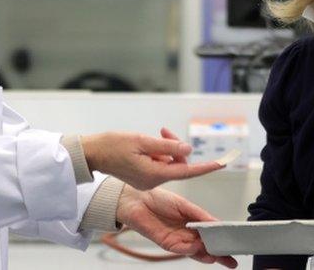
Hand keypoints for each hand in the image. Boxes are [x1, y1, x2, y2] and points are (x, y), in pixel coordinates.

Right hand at [83, 128, 224, 189]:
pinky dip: (160, 152)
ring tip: (156, 135)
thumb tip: (188, 150)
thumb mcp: (142, 141)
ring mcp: (148, 180)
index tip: (221, 164)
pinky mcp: (143, 176)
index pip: (187, 171)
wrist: (92, 153)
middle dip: (177, 148)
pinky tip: (149, 143)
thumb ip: (167, 146)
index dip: (205, 167)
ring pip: (170, 162)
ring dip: (167, 148)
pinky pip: (160, 163)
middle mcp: (153, 180)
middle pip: (178, 164)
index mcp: (154, 175)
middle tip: (164, 132)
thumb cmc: (112, 145)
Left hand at [116, 184, 237, 267]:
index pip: (211, 235)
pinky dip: (190, 250)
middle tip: (232, 261)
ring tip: (218, 256)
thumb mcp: (185, 205)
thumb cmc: (160, 199)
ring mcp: (177, 240)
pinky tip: (198, 247)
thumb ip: (200, 215)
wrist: (138, 200)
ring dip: (206, 255)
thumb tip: (216, 223)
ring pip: (195, 252)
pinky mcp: (166, 243)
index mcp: (194, 223)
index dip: (222, 240)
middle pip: (206, 247)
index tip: (235, 245)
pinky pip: (181, 249)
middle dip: (219, 255)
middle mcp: (187, 233)